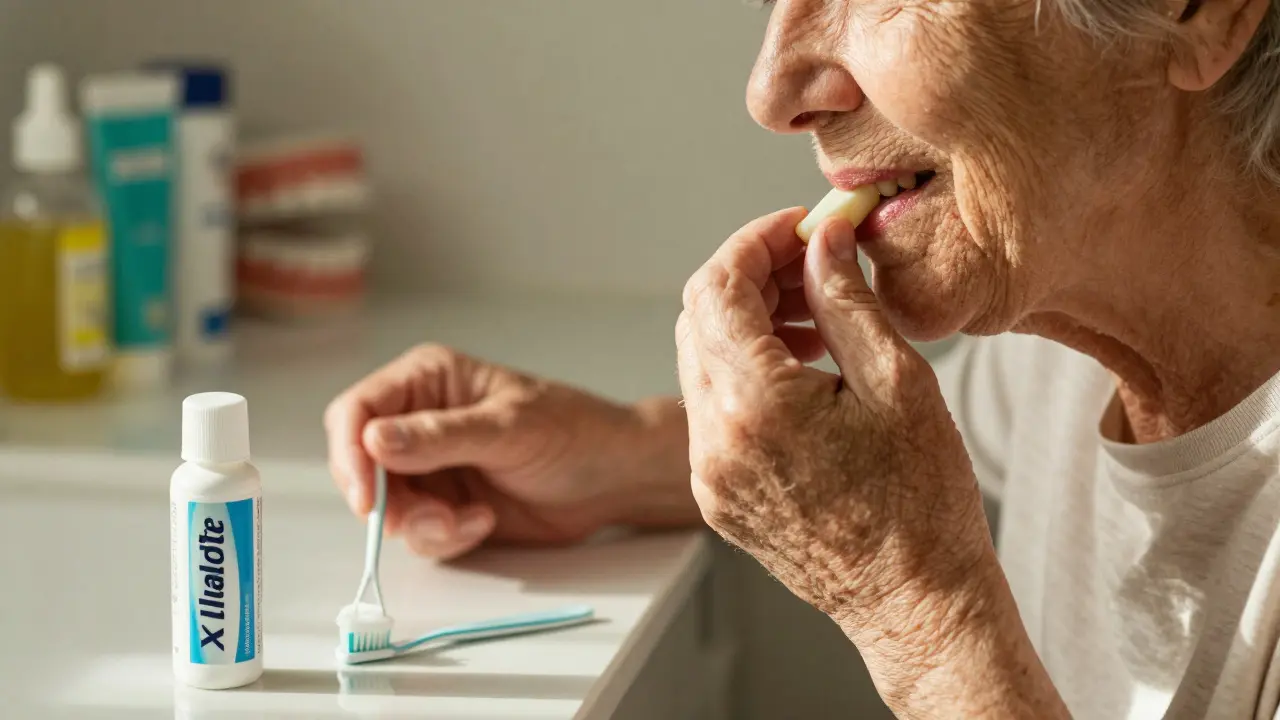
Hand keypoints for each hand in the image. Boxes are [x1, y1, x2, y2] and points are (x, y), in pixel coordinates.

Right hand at [325, 345, 698, 559]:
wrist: (613, 478)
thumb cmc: (573, 431)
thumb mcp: (507, 428)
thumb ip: (439, 436)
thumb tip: (374, 439)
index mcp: (428, 381)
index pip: (357, 411)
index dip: (350, 454)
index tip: (367, 498)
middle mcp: (419, 421)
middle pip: (362, 466)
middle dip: (391, 502)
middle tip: (434, 518)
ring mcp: (430, 467)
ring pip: (388, 508)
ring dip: (425, 525)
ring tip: (473, 519)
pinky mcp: (445, 505)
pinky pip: (419, 533)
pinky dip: (448, 537)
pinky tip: (486, 521)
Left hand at [675, 208, 994, 628]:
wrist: (915, 602)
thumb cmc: (923, 502)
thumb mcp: (897, 383)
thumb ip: (845, 301)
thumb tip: (821, 239)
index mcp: (756, 406)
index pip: (718, 288)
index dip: (755, 242)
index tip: (800, 228)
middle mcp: (714, 441)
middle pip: (698, 319)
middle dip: (749, 277)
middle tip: (812, 265)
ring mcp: (708, 473)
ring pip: (700, 363)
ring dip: (745, 324)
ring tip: (815, 318)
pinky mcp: (716, 496)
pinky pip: (711, 410)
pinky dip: (744, 374)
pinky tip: (801, 372)